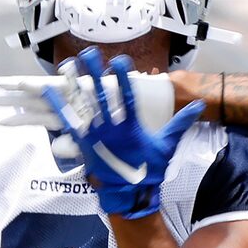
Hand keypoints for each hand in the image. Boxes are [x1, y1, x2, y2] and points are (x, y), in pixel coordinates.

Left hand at [40, 50, 204, 218]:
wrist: (130, 195)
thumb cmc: (149, 170)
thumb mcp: (167, 145)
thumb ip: (180, 123)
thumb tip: (197, 106)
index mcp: (131, 126)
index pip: (127, 96)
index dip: (123, 77)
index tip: (120, 60)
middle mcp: (111, 128)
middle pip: (101, 95)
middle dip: (95, 73)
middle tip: (88, 53)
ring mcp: (96, 135)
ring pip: (83, 105)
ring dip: (75, 84)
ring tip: (68, 65)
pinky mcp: (83, 143)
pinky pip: (68, 121)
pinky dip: (59, 106)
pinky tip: (50, 91)